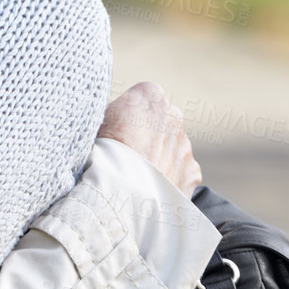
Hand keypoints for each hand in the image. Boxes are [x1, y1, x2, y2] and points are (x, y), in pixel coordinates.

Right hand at [97, 81, 202, 196]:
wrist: (122, 193)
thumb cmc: (101, 152)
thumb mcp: (96, 120)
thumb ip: (112, 113)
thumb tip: (114, 121)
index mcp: (149, 95)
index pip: (139, 98)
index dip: (124, 115)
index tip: (114, 130)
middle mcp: (174, 115)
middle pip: (158, 121)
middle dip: (146, 134)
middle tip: (124, 153)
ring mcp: (185, 144)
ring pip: (170, 147)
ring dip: (157, 157)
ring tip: (134, 175)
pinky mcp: (192, 171)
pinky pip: (179, 171)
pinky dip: (167, 178)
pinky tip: (148, 187)